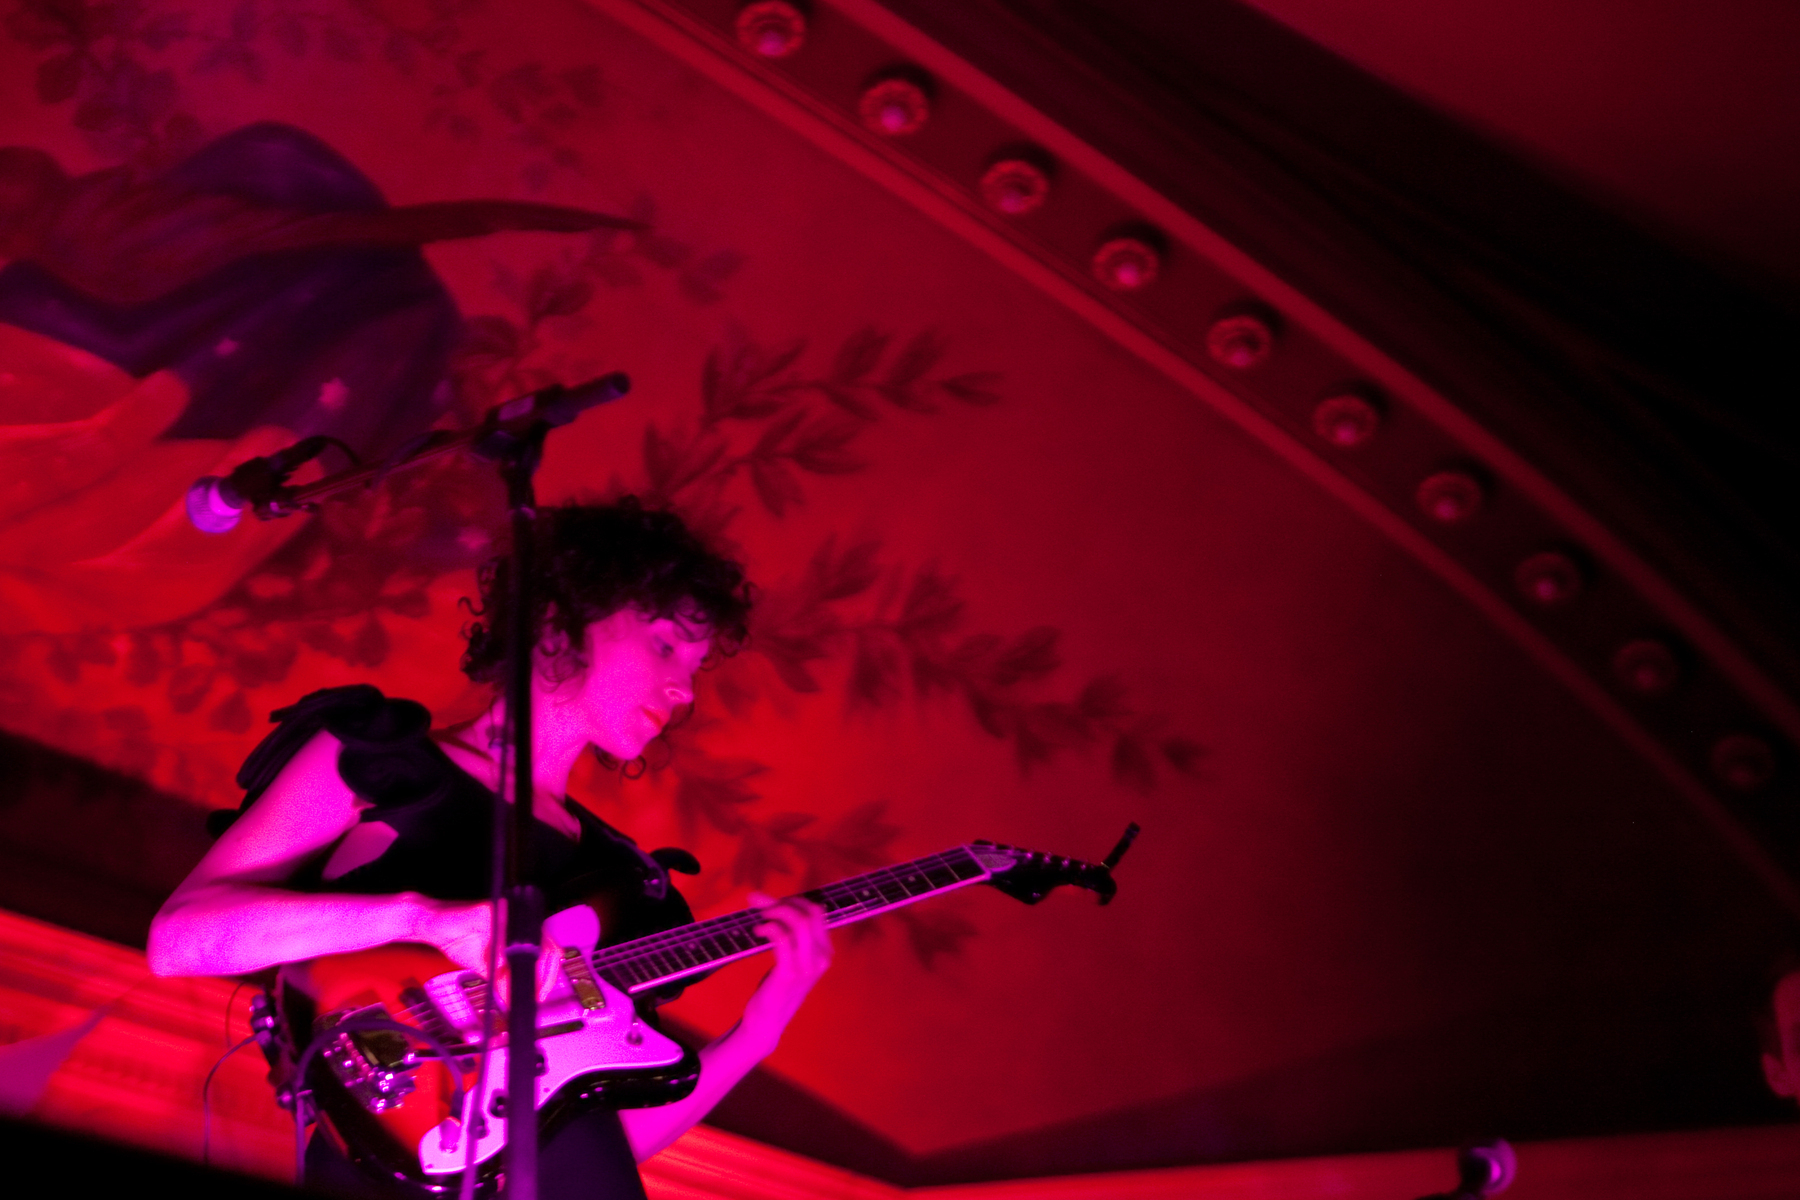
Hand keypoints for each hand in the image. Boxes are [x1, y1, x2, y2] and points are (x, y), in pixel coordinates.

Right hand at [410, 895, 563, 1002]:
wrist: (434, 924)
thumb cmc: (460, 939)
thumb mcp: (485, 967)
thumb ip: (501, 980)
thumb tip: (513, 1002)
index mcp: (520, 934)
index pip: (548, 953)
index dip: (548, 977)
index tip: (539, 997)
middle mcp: (519, 922)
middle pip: (548, 947)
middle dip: (544, 976)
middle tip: (535, 996)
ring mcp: (508, 914)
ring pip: (532, 940)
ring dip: (530, 967)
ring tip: (522, 987)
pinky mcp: (493, 910)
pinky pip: (505, 933)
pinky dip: (504, 953)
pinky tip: (500, 966)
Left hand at [739, 893, 832, 1055]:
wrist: (768, 1021)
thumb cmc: (777, 987)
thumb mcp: (793, 960)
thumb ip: (795, 936)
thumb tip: (781, 904)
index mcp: (825, 952)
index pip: (817, 912)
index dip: (793, 900)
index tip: (772, 902)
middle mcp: (822, 958)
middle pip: (810, 913)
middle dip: (784, 902)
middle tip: (762, 907)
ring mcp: (807, 966)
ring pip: (798, 922)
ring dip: (775, 912)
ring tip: (760, 919)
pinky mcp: (790, 973)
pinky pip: (782, 938)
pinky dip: (768, 927)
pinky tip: (758, 931)